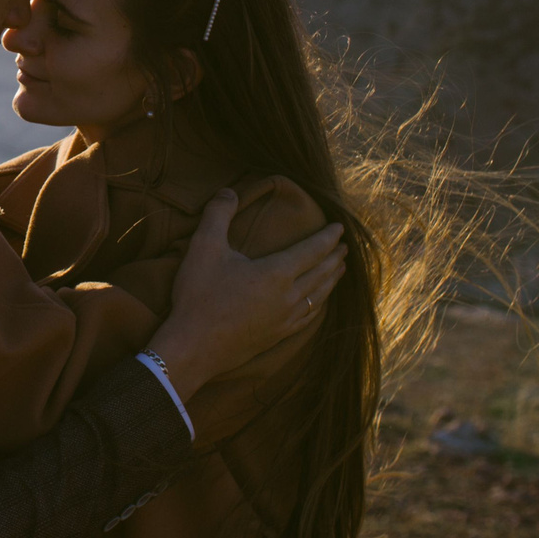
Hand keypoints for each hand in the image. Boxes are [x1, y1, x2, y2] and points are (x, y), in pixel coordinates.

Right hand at [145, 189, 344, 398]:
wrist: (194, 347)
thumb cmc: (200, 296)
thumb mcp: (204, 247)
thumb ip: (218, 214)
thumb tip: (229, 191)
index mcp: (276, 273)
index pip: (311, 250)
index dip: (327, 237)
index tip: (340, 227)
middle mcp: (288, 297)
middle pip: (320, 273)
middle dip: (333, 258)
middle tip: (344, 247)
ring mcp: (284, 319)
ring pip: (318, 296)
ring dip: (331, 281)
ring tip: (339, 271)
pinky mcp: (277, 336)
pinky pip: (308, 317)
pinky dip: (318, 304)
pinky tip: (316, 304)